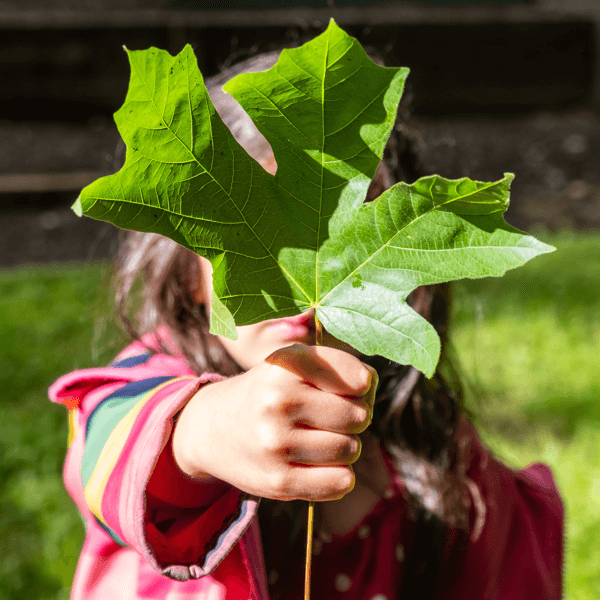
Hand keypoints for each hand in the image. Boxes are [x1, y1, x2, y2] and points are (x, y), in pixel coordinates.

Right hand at [172, 344, 376, 501]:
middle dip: (353, 418)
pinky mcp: (277, 480)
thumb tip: (370, 386)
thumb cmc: (270, 392)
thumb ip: (340, 367)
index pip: (360, 379)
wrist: (213, 427)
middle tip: (327, 418)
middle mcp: (278, 399)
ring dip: (343, 447)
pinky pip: (340, 482)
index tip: (345, 389)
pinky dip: (338, 475)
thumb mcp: (294, 363)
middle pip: (359, 417)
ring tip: (316, 438)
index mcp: (287, 363)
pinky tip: (317, 464)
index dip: (361, 387)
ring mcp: (276, 442)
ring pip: (351, 450)